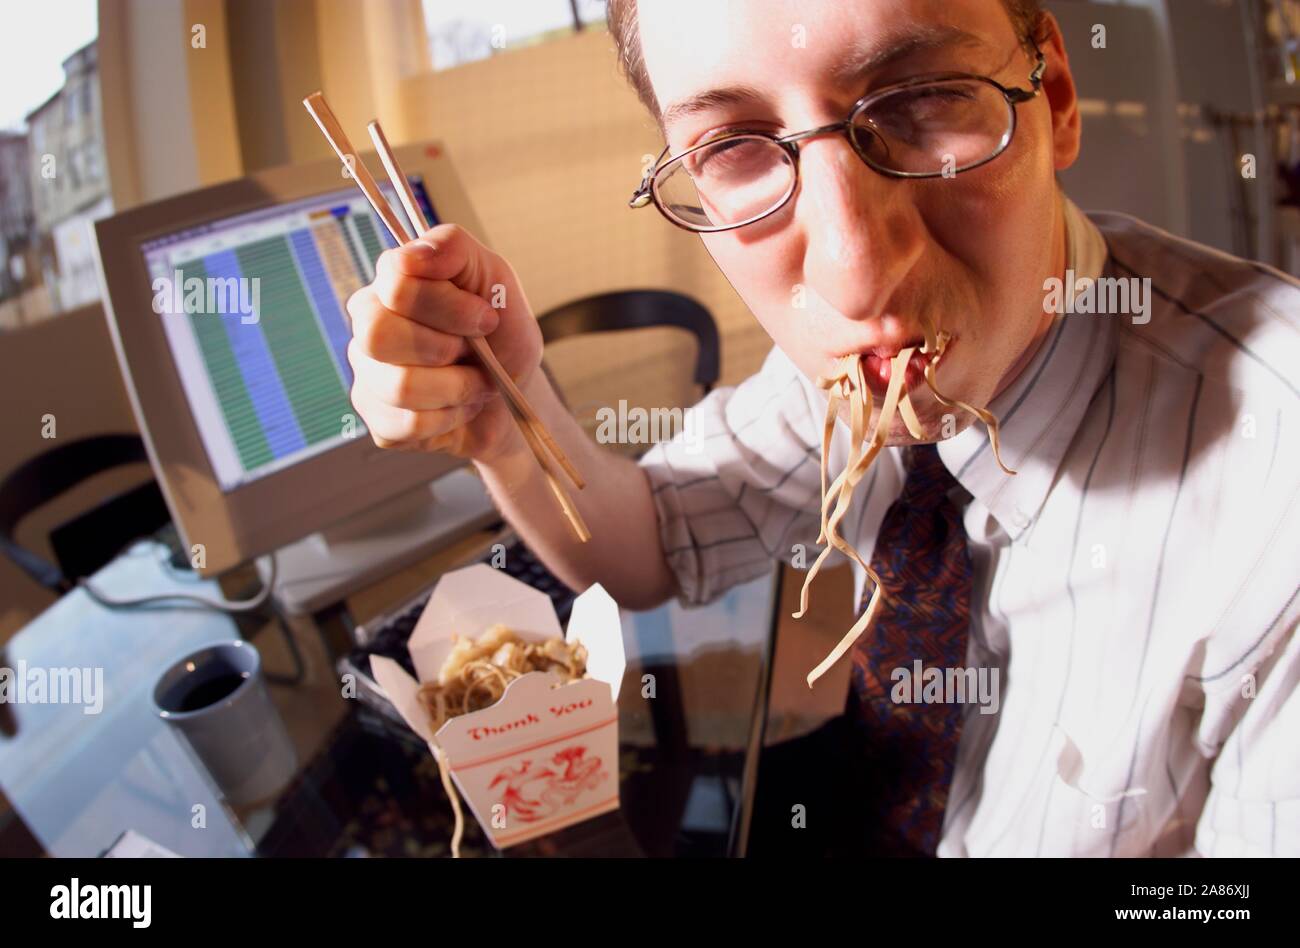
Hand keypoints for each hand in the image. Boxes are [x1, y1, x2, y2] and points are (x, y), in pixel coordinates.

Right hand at [346, 224, 541, 460]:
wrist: (517, 393)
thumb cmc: (501, 333)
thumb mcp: (494, 278)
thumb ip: (453, 248)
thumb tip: (410, 254)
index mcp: (391, 284)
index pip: (395, 286)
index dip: (448, 306)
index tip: (485, 318)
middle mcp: (369, 327)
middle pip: (378, 335)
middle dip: (444, 348)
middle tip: (475, 351)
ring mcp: (369, 377)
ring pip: (399, 386)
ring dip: (457, 387)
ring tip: (475, 383)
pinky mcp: (380, 422)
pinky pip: (410, 425)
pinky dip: (451, 418)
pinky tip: (459, 407)